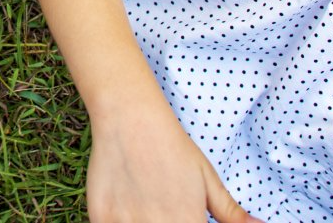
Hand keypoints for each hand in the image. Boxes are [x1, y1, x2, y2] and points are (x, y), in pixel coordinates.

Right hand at [89, 104, 263, 222]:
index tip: (185, 219)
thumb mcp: (208, 180)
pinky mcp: (101, 217)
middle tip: (164, 211)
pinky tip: (126, 207)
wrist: (131, 119)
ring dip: (144, 222)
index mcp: (188, 222)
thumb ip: (231, 214)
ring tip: (146, 207)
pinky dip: (120, 221)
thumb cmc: (172, 148)